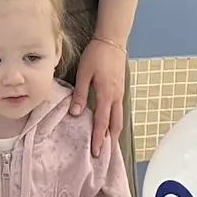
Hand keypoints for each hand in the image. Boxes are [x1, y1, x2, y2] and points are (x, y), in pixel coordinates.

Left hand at [70, 38, 126, 156]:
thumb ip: (80, 94)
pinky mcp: (120, 90)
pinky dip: (115, 122)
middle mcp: (116, 97)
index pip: (102, 122)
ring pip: (120, 119)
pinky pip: (119, 111)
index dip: (99, 138)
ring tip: (109, 146)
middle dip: (110, 141)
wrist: (113, 40)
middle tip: (105, 156)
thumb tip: (76, 113)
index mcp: (106, 94)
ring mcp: (120, 94)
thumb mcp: (84, 73)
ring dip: (114, 133)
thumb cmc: (96, 55)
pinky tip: (110, 126)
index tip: (96, 152)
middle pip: (115, 125)